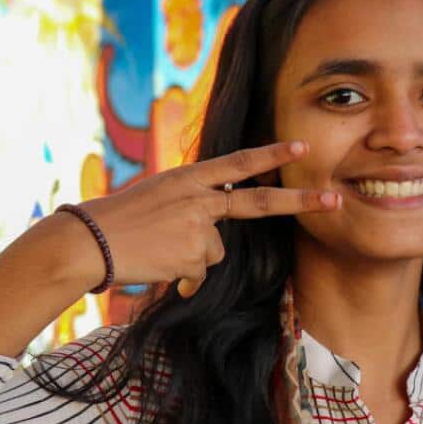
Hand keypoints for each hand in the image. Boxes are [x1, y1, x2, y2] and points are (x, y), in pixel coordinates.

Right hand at [68, 141, 340, 297]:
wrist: (89, 242)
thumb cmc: (117, 221)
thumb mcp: (156, 197)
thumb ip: (190, 208)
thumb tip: (210, 248)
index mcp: (187, 177)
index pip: (238, 162)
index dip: (272, 154)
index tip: (302, 147)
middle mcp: (198, 198)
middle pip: (258, 202)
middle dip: (300, 201)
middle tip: (333, 200)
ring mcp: (198, 228)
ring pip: (215, 252)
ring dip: (192, 258)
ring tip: (158, 250)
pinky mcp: (193, 257)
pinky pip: (199, 273)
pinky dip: (182, 276)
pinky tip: (157, 265)